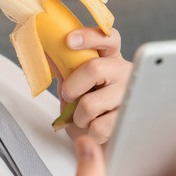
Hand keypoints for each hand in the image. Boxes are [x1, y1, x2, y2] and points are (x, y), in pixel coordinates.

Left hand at [57, 27, 131, 143]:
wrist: (99, 138)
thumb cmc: (89, 107)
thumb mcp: (73, 84)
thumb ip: (64, 67)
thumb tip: (46, 50)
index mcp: (111, 58)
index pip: (108, 38)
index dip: (89, 36)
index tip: (69, 41)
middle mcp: (124, 72)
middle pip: (95, 68)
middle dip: (72, 87)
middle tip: (69, 96)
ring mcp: (129, 95)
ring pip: (91, 103)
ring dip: (79, 116)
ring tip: (85, 117)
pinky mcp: (129, 119)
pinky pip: (98, 126)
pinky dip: (89, 131)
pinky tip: (96, 128)